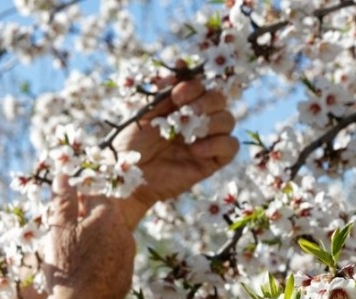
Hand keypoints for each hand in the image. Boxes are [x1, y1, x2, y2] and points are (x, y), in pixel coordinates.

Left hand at [116, 79, 239, 212]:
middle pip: (219, 100)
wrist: (125, 178)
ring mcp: (205, 141)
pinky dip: (217, 144)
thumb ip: (164, 90)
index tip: (177, 94)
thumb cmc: (130, 145)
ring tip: (187, 132)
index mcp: (181, 106)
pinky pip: (230, 147)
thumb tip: (182, 63)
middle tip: (186, 110)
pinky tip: (195, 149)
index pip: (201, 86)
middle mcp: (196, 121)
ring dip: (211, 121)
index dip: (195, 85)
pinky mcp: (211, 162)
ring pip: (228, 120)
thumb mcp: (144, 112)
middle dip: (205, 101)